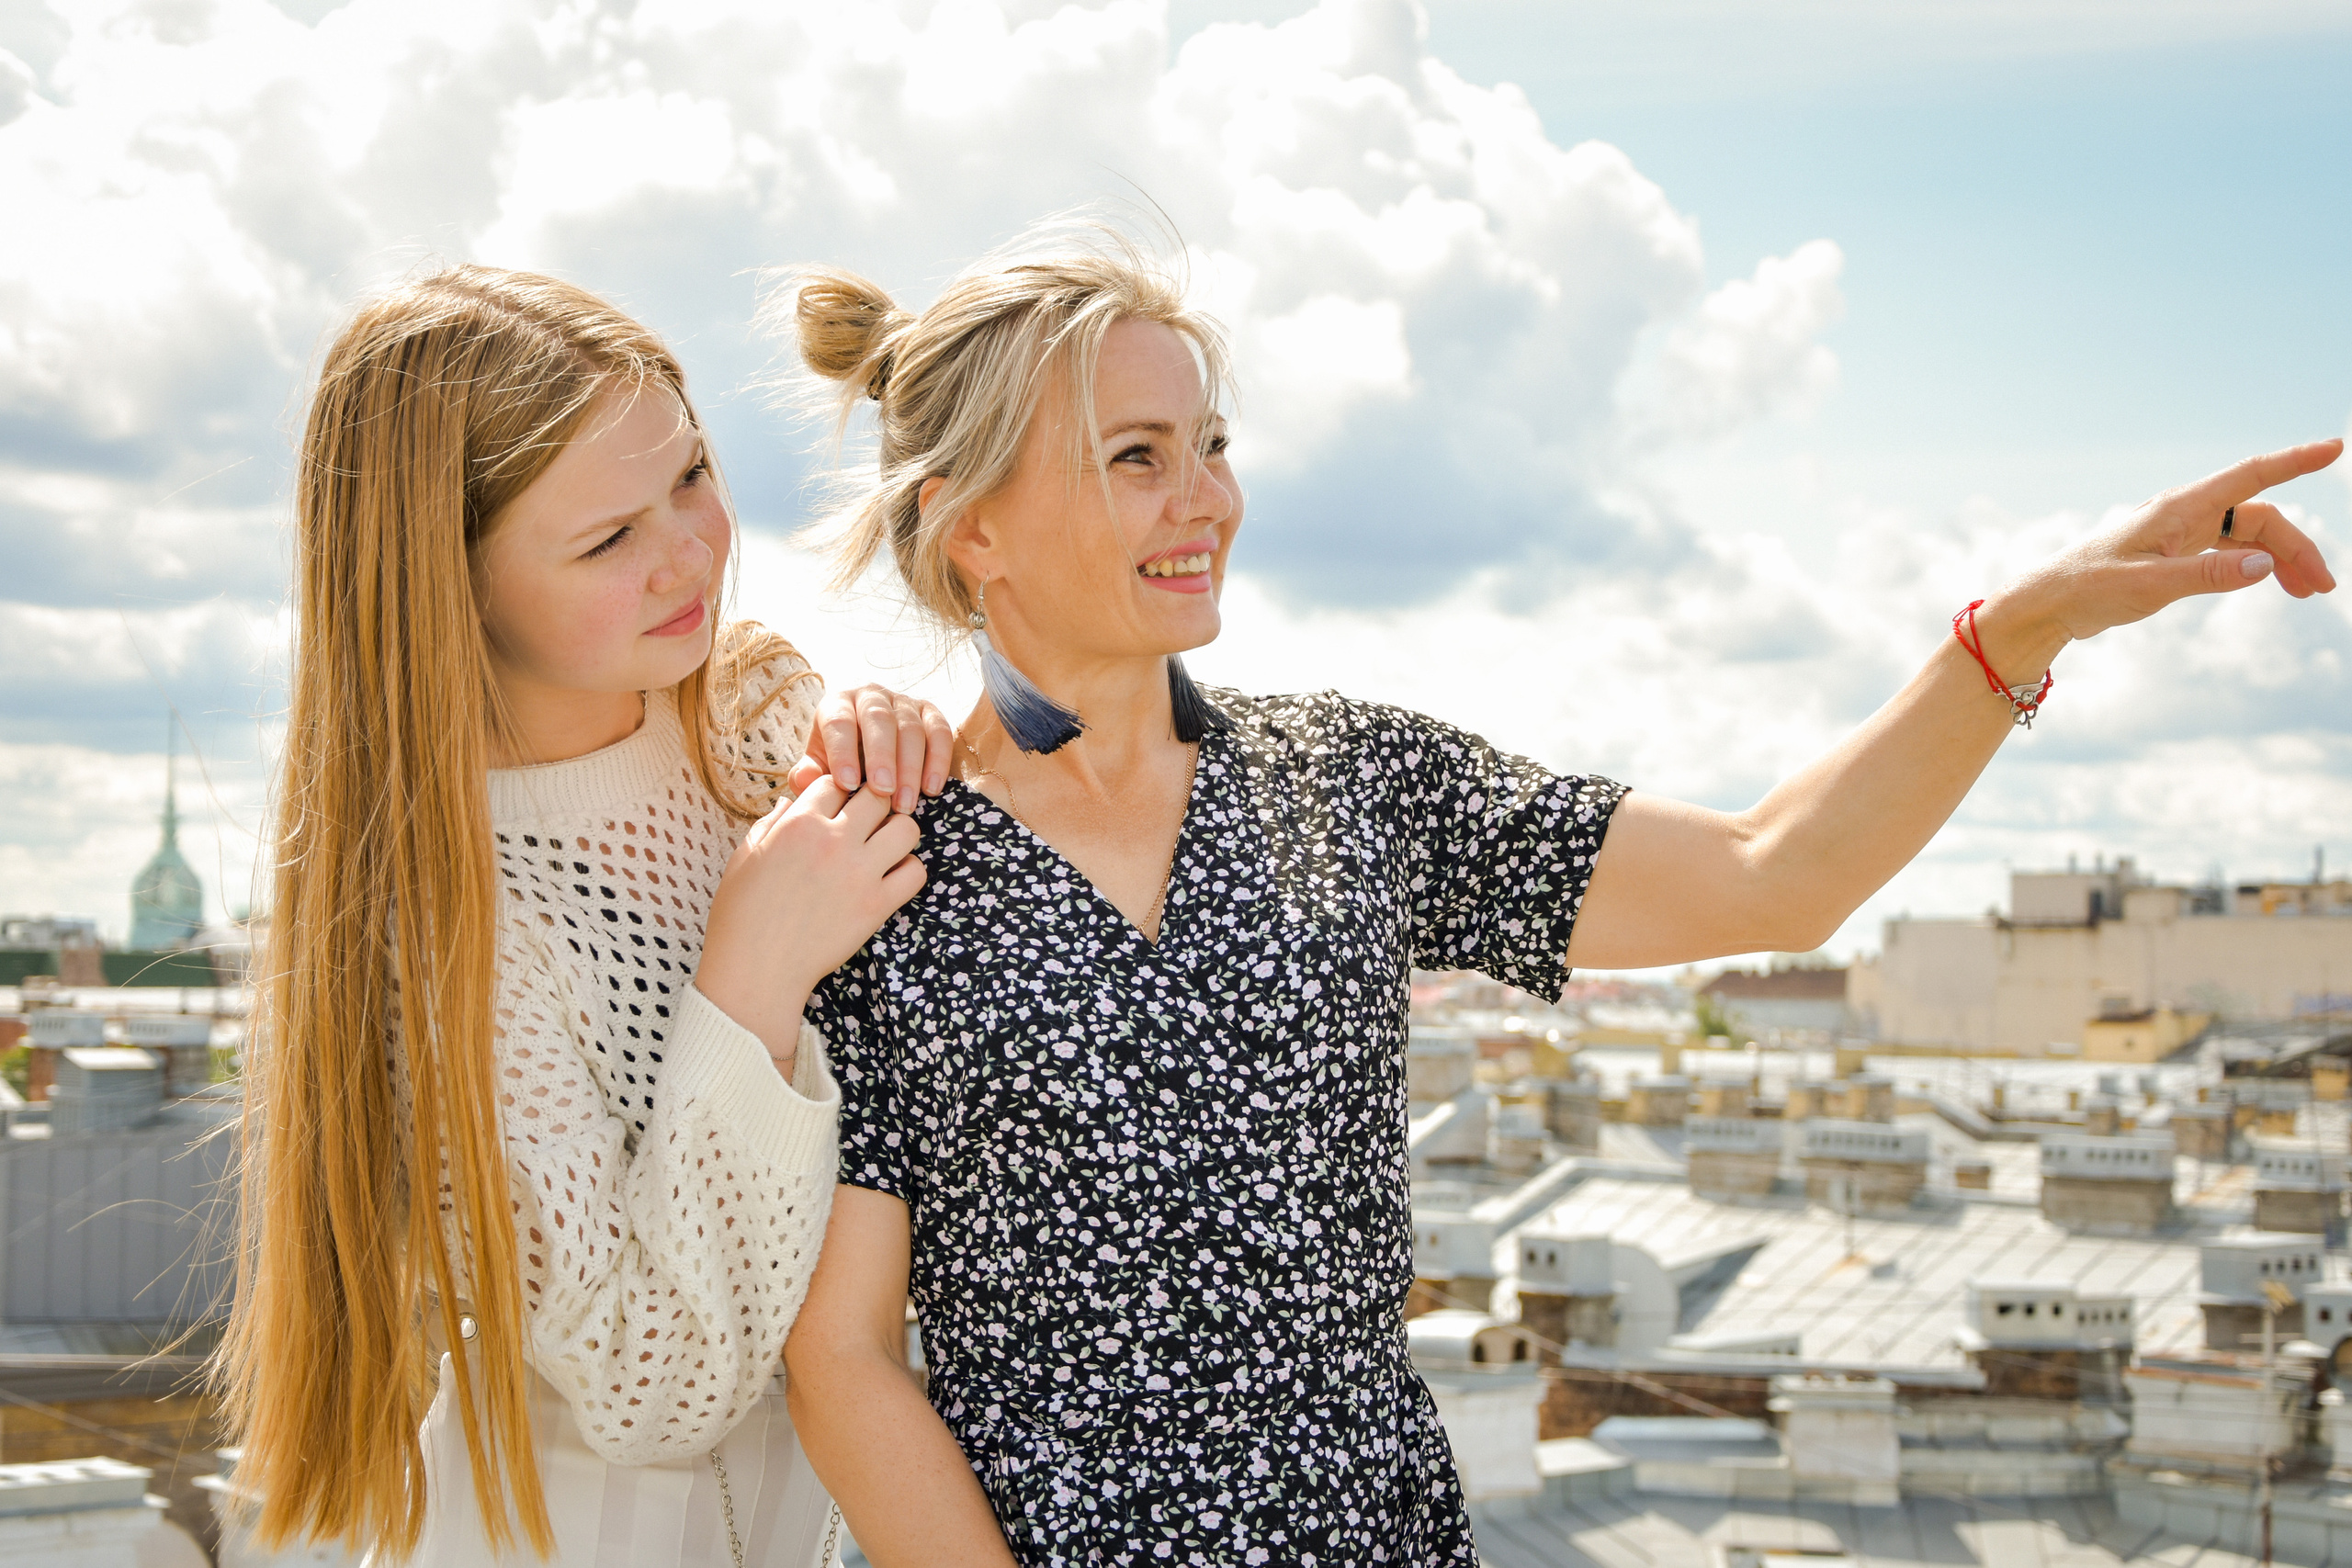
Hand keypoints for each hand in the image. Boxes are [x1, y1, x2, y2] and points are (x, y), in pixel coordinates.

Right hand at [695, 779, 926, 1073]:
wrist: (755, 970)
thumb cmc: (741, 915)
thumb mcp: (745, 856)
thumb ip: (772, 822)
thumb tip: (790, 800)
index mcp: (798, 824)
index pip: (836, 781)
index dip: (838, 791)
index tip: (836, 808)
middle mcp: (833, 841)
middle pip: (879, 794)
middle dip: (875, 803)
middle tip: (868, 824)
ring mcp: (859, 873)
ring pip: (907, 828)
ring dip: (898, 834)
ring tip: (883, 849)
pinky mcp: (876, 906)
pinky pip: (916, 872)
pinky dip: (907, 871)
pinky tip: (889, 880)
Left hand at [805, 684, 955, 813]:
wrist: (868, 757)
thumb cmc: (842, 765)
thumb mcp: (819, 767)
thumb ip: (808, 774)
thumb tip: (806, 779)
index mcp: (838, 704)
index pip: (839, 721)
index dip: (843, 752)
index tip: (848, 785)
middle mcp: (871, 696)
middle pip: (878, 718)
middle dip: (882, 756)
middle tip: (883, 792)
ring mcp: (903, 702)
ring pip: (911, 728)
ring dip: (910, 768)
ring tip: (905, 804)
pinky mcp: (930, 714)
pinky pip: (939, 731)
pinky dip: (938, 760)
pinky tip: (931, 789)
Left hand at [1996, 438, 2339, 647]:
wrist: (2051, 603)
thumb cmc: (2090, 588)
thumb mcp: (2150, 585)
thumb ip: (2207, 575)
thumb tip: (2263, 564)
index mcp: (2180, 508)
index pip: (2249, 476)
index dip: (2294, 462)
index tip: (2334, 449)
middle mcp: (2185, 513)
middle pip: (2259, 518)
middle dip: (2296, 547)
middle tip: (2322, 587)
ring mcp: (2182, 531)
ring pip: (2248, 536)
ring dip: (2280, 559)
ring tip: (2308, 591)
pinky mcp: (2175, 551)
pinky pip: (2229, 550)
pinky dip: (2254, 565)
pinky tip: (2272, 583)